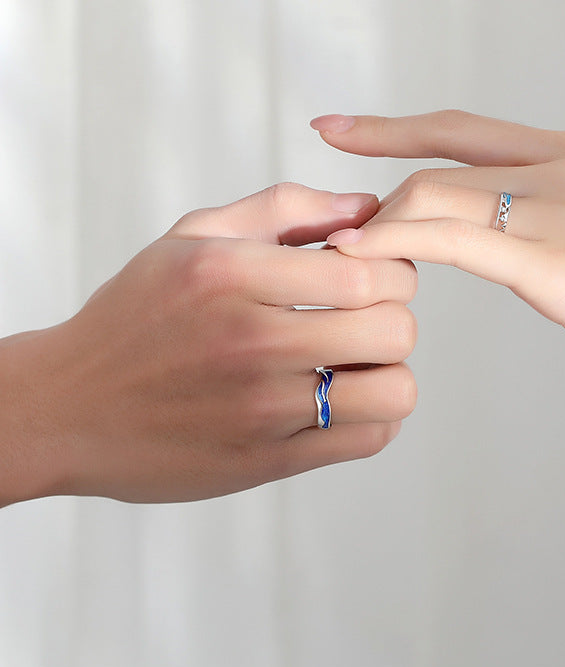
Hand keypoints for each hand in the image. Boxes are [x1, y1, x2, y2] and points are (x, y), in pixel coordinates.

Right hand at [0, 183, 417, 504]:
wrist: (67, 409)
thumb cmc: (137, 317)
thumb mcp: (192, 239)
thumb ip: (284, 210)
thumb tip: (367, 205)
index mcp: (232, 274)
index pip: (369, 270)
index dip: (392, 269)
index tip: (372, 274)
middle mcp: (251, 341)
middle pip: (394, 329)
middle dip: (393, 317)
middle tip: (363, 317)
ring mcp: (261, 409)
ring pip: (394, 390)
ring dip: (388, 372)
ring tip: (355, 363)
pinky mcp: (268, 461)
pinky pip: (368, 440)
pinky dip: (372, 417)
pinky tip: (341, 400)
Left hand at [315, 110, 564, 426]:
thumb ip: (544, 223)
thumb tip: (492, 237)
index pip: (463, 130)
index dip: (397, 128)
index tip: (345, 129)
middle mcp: (559, 165)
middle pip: (438, 154)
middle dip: (372, 154)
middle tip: (324, 171)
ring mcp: (555, 206)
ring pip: (434, 195)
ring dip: (378, 220)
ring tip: (339, 249)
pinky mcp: (553, 257)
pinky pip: (451, 239)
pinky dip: (396, 243)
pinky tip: (363, 255)